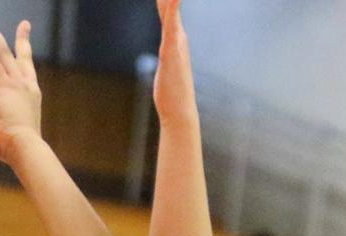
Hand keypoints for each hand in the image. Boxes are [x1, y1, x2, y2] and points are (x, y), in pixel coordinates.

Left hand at [0, 14, 41, 163]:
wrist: (26, 148)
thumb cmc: (19, 151)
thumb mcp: (11, 137)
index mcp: (31, 97)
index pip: (27, 71)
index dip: (26, 55)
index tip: (27, 41)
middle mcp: (26, 85)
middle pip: (20, 55)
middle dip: (20, 37)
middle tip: (23, 23)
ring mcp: (16, 83)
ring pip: (3, 52)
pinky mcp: (4, 85)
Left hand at [153, 0, 196, 123]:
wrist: (180, 113)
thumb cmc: (172, 97)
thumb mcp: (166, 71)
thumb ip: (167, 60)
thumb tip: (165, 60)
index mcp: (175, 39)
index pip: (168, 7)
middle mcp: (178, 36)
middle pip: (169, 2)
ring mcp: (175, 42)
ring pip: (170, 6)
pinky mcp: (171, 49)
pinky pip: (170, 21)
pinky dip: (172, 5)